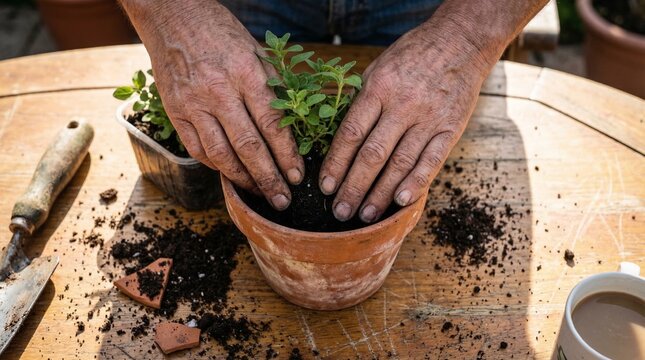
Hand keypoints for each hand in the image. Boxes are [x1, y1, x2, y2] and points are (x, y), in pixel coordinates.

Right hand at [121, 0, 302, 209]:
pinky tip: (231, 174)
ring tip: (258, 193)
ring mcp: (193, 103)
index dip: (287, 155)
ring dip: (242, 179)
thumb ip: (275, 87)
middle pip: (248, 146)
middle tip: (282, 200)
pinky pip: (197, 148)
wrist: (173, 16)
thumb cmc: (222, 33)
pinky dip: (215, 166)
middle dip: (268, 178)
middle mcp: (219, 91)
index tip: (297, 176)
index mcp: (246, 73)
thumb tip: (296, 124)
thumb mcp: (257, 51)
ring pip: (221, 153)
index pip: (272, 124)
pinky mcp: (175, 111)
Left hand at [319, 21, 492, 222]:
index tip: (325, 187)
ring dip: (381, 193)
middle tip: (340, 212)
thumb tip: (340, 138)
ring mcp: (429, 118)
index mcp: (378, 88)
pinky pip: (432, 159)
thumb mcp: (378, 68)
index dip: (336, 163)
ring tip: (366, 216)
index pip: (351, 133)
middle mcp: (402, 105)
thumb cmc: (412, 56)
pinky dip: (416, 182)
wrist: (460, 41)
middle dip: (354, 187)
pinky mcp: (451, 128)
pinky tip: (401, 201)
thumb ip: (361, 101)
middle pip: (372, 154)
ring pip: (400, 163)